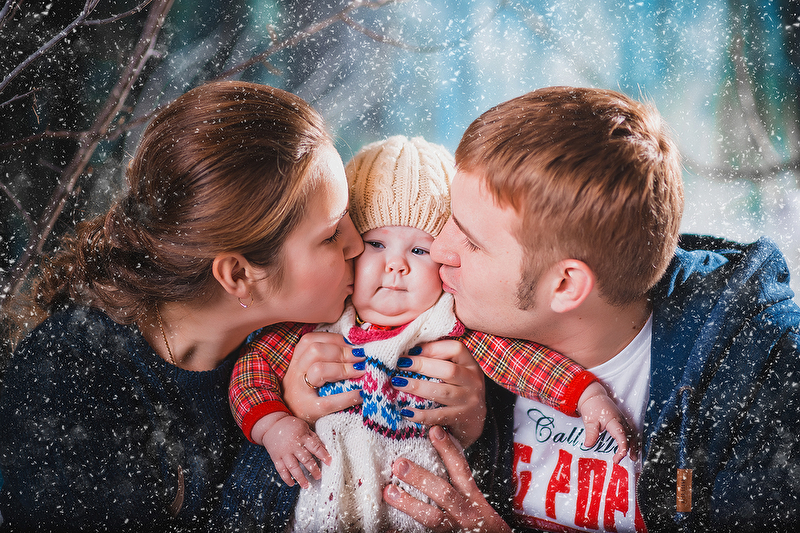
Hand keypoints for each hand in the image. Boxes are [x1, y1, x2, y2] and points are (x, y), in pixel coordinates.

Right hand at [250, 412, 331, 487]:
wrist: (272, 425)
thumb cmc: (291, 426)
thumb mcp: (304, 427)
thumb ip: (314, 438)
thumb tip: (325, 449)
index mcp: (302, 437)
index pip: (315, 447)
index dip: (323, 455)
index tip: (329, 462)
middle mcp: (293, 446)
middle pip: (305, 459)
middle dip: (313, 469)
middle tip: (318, 477)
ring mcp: (284, 452)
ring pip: (293, 467)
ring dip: (300, 477)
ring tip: (306, 486)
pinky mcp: (276, 457)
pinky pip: (281, 469)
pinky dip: (286, 478)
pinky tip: (292, 483)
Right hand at [283, 331, 363, 423]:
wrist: (289, 425)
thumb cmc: (307, 395)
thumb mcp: (309, 373)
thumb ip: (326, 359)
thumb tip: (355, 348)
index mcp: (297, 361)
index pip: (310, 340)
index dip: (335, 339)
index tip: (354, 344)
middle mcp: (295, 374)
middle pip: (315, 350)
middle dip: (342, 351)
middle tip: (361, 358)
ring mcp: (300, 392)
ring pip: (318, 370)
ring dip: (344, 368)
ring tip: (361, 372)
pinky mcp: (309, 411)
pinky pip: (328, 401)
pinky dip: (347, 397)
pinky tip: (360, 394)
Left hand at [383, 426, 510, 532]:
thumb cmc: (481, 522)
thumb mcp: (475, 500)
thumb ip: (458, 481)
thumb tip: (436, 445)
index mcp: (473, 498)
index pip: (461, 470)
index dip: (448, 450)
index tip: (434, 431)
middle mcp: (464, 513)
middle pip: (444, 493)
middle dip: (421, 478)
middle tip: (399, 464)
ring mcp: (452, 529)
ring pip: (431, 517)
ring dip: (409, 504)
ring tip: (389, 491)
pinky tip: (388, 528)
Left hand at [392, 339, 485, 446]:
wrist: (476, 420)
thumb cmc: (458, 389)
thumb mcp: (457, 372)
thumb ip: (439, 361)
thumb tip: (410, 351)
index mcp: (471, 365)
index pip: (455, 349)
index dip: (433, 347)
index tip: (412, 350)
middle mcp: (473, 381)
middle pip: (449, 370)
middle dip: (422, 365)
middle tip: (400, 364)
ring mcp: (469, 401)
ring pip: (442, 392)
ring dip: (417, 387)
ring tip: (397, 383)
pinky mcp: (461, 419)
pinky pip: (438, 416)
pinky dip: (421, 414)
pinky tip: (405, 411)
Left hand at [577, 381, 637, 462]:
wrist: (594, 396)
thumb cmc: (592, 407)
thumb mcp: (589, 421)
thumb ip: (591, 433)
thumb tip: (588, 445)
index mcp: (614, 421)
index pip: (622, 436)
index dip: (622, 448)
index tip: (618, 458)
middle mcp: (621, 421)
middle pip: (631, 436)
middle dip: (632, 448)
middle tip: (630, 459)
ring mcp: (623, 421)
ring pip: (633, 434)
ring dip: (634, 445)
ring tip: (633, 457)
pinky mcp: (622, 421)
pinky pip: (630, 432)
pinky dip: (632, 440)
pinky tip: (631, 448)